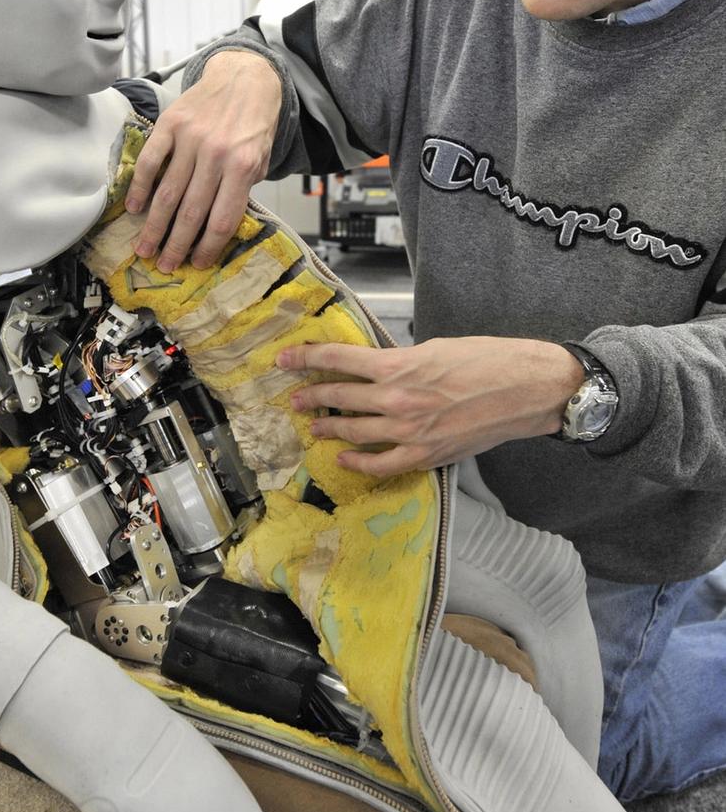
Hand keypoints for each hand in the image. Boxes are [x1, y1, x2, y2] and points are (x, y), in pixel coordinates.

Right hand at [126, 50, 282, 272]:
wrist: (245, 78)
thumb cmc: (254, 124)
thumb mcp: (260, 160)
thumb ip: (241, 189)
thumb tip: (216, 227)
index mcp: (242, 167)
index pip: (222, 218)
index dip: (208, 247)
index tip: (196, 264)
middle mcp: (215, 154)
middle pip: (191, 212)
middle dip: (176, 244)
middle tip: (164, 266)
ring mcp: (190, 138)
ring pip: (167, 192)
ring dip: (154, 226)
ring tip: (145, 248)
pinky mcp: (170, 123)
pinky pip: (150, 160)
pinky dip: (139, 186)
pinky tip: (133, 208)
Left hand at [279, 336, 584, 476]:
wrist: (526, 389)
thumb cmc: (487, 360)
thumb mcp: (434, 347)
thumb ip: (399, 360)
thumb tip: (373, 367)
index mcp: (398, 365)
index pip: (337, 360)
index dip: (306, 358)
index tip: (286, 359)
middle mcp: (397, 400)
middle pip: (338, 396)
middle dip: (311, 395)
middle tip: (295, 396)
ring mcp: (409, 432)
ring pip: (353, 431)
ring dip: (329, 426)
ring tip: (314, 424)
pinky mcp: (425, 455)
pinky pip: (380, 463)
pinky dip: (358, 460)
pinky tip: (344, 456)